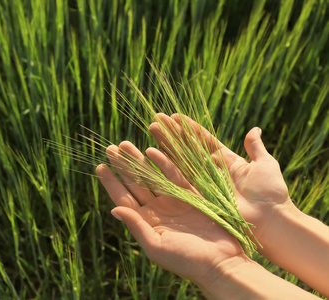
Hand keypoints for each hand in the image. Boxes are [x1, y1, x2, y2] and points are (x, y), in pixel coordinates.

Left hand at [96, 141, 244, 284]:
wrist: (220, 262)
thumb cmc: (186, 260)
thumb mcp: (156, 246)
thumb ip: (137, 226)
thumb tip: (114, 210)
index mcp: (146, 222)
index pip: (123, 198)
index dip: (111, 183)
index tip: (100, 166)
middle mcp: (157, 209)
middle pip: (135, 183)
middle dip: (123, 166)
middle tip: (111, 148)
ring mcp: (173, 201)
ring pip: (152, 175)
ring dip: (139, 161)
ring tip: (125, 144)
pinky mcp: (191, 195)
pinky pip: (174, 175)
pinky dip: (164, 163)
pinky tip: (152, 150)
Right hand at [148, 113, 294, 247]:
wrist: (270, 220)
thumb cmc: (271, 193)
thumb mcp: (265, 165)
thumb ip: (255, 148)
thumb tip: (255, 129)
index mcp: (226, 161)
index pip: (204, 140)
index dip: (189, 128)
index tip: (175, 116)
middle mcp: (211, 170)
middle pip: (188, 147)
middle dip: (172, 133)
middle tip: (156, 119)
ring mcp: (203, 182)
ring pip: (181, 158)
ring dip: (166, 143)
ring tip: (151, 128)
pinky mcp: (198, 195)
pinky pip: (180, 176)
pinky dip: (167, 164)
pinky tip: (154, 151)